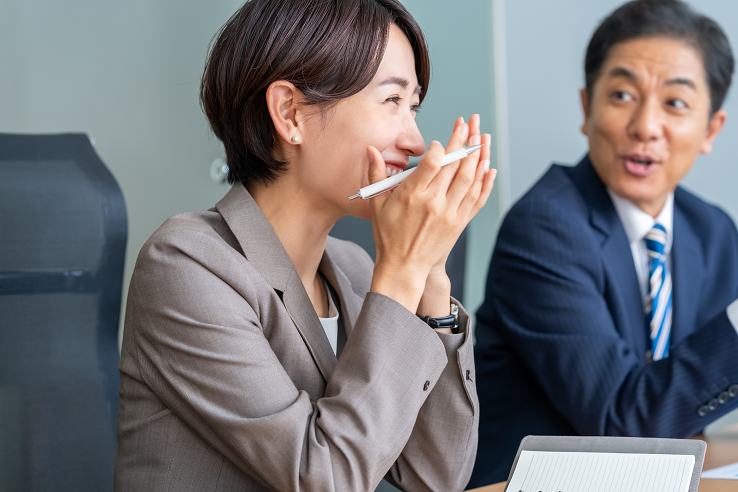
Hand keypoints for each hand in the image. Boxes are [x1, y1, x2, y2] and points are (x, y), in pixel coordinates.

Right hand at [368, 115, 496, 313]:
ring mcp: (450, 213)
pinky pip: (477, 197)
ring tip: (482, 136)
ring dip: (478, 155)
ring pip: (470, 177)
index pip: (433, 162)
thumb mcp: (377, 204)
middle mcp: (434, 202)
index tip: (439, 141)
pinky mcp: (459, 223)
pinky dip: (485, 180)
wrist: (404, 267)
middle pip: (454, 164)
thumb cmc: (388, 236)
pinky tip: (489, 165)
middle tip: (469, 123)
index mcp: (412, 195)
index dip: (440, 147)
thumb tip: (370, 150)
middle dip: (463, 140)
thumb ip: (376, 174)